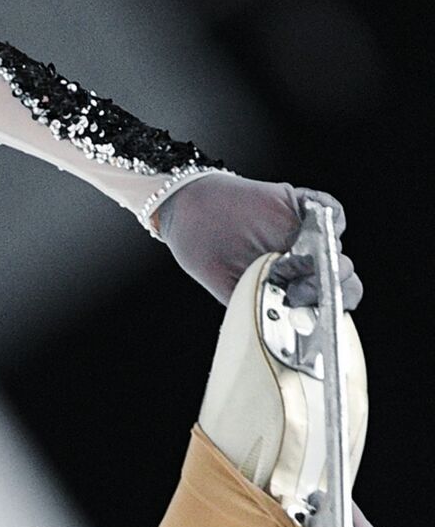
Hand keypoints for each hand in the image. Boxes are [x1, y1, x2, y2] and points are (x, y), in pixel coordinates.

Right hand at [156, 172, 362, 309]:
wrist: (186, 208)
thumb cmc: (202, 248)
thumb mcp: (228, 286)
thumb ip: (258, 303)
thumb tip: (287, 321)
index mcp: (283, 282)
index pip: (322, 298)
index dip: (329, 304)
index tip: (317, 308)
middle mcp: (296, 258)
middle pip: (339, 273)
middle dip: (336, 282)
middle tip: (309, 286)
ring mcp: (300, 232)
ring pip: (336, 243)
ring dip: (329, 251)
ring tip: (299, 257)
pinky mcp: (298, 205)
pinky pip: (330, 209)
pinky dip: (330, 216)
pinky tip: (315, 224)